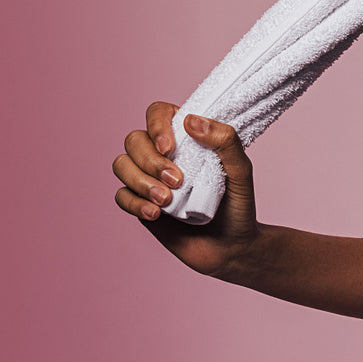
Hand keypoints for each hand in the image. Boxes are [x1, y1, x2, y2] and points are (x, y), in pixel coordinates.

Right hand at [112, 101, 260, 277]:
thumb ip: (225, 141)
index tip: (170, 147)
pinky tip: (156, 215)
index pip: (158, 113)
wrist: (232, 248)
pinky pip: (120, 196)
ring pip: (121, 164)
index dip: (157, 125)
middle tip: (178, 182)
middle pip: (133, 140)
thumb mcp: (241, 170)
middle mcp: (164, 155)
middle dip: (150, 161)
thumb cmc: (238, 205)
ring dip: (140, 181)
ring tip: (166, 202)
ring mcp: (149, 179)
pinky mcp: (141, 205)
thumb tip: (190, 120)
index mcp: (187, 138)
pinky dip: (134, 204)